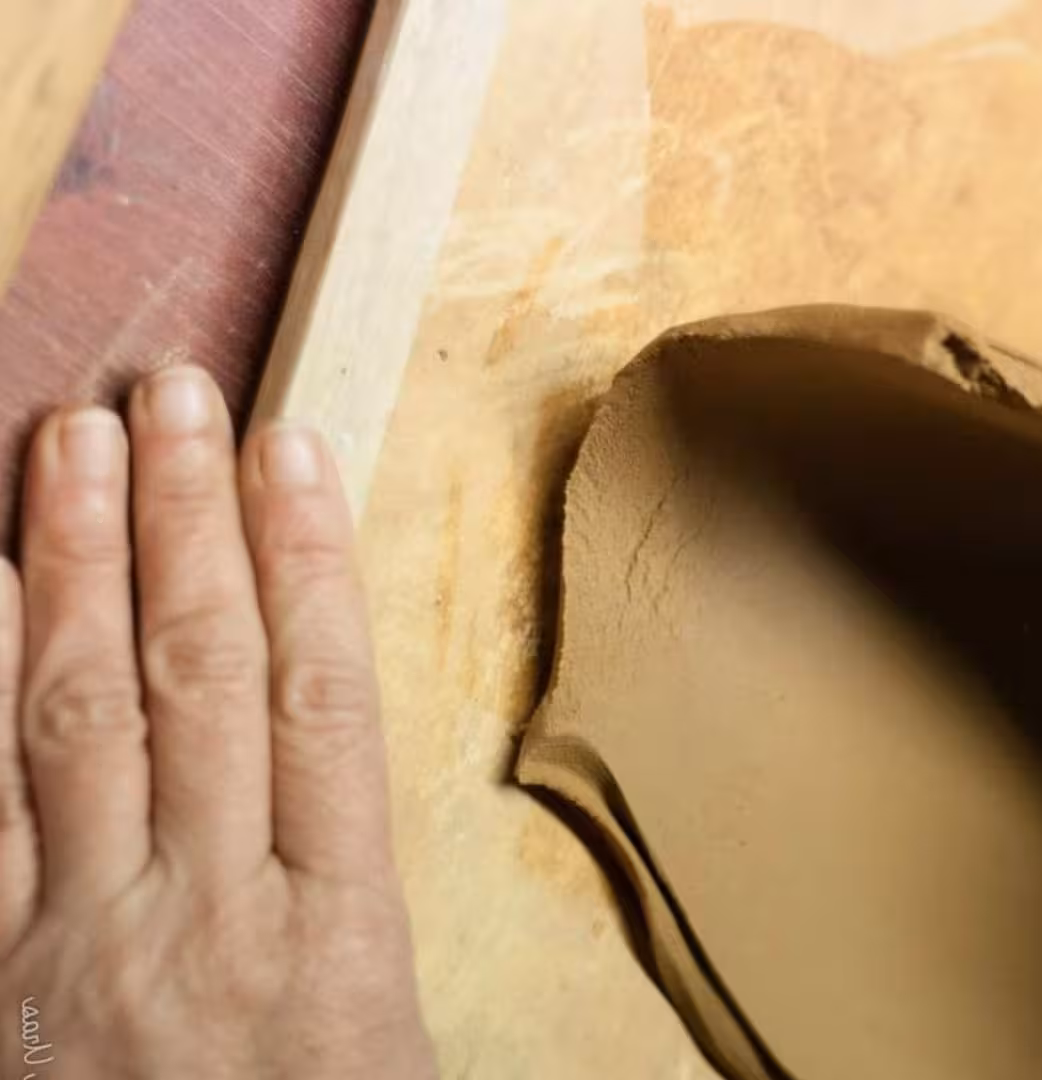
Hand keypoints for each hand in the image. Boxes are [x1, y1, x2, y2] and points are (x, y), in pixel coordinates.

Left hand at [0, 367, 433, 1076]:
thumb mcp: (385, 1055)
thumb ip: (352, 920)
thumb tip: (324, 766)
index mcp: (331, 942)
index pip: (322, 706)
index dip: (309, 564)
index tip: (295, 448)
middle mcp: (201, 922)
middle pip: (200, 684)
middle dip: (187, 525)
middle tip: (177, 393)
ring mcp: (73, 949)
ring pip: (76, 722)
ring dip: (77, 567)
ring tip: (80, 439)